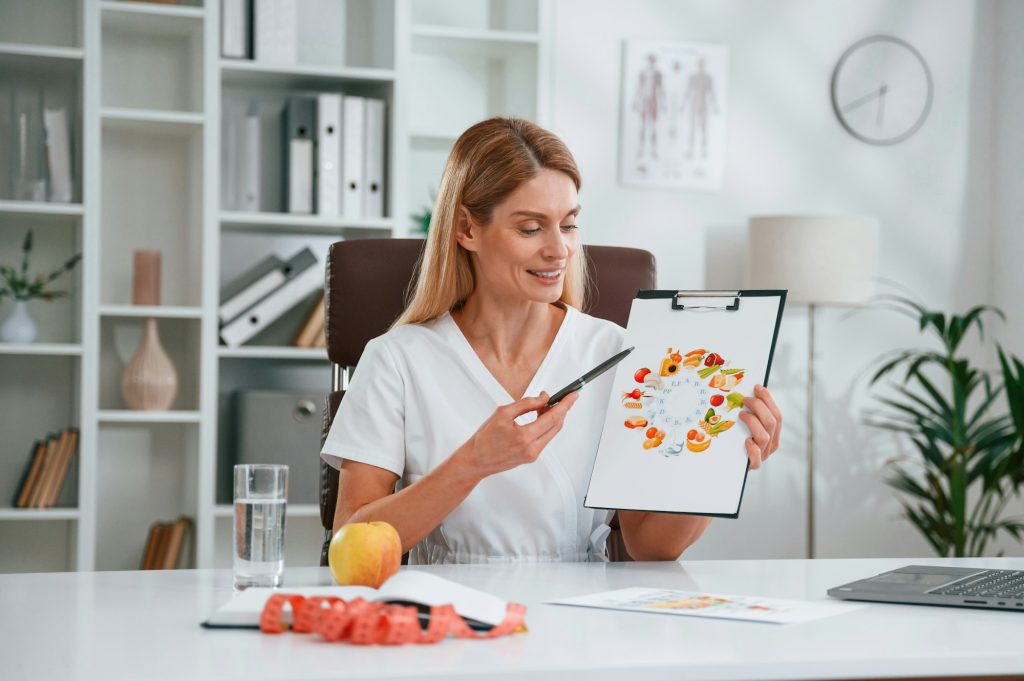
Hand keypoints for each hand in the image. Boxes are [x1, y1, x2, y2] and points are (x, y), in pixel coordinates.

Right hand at [459, 391, 579, 479]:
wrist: (476, 460)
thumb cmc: (485, 438)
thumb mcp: (503, 413)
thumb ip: (526, 404)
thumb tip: (544, 398)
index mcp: (525, 437)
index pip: (553, 417)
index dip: (565, 404)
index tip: (573, 395)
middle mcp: (532, 448)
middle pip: (556, 425)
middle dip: (561, 410)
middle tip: (560, 397)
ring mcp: (533, 455)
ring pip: (552, 432)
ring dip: (553, 418)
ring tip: (544, 405)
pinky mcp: (531, 457)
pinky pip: (544, 438)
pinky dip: (545, 426)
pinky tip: (539, 417)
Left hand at [738, 384, 781, 469]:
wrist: (728, 463)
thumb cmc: (736, 439)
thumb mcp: (745, 424)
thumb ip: (749, 412)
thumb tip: (745, 392)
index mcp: (773, 433)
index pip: (777, 414)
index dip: (768, 399)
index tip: (757, 387)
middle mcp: (771, 444)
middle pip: (772, 422)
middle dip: (759, 406)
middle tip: (745, 399)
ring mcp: (763, 455)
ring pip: (764, 436)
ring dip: (753, 422)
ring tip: (741, 415)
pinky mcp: (753, 465)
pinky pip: (757, 458)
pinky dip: (752, 448)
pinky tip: (746, 440)